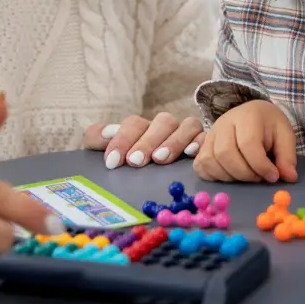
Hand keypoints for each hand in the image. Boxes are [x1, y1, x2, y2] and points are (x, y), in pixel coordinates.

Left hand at [83, 112, 203, 168]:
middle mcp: (166, 128)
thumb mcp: (111, 151)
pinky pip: (206, 137)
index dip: (122, 139)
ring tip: (160, 159)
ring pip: (187, 125)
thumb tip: (104, 134)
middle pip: (163, 121)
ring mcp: (187, 134)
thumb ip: (98, 138)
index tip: (113, 162)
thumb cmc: (131, 165)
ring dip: (173, 141)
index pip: (134, 123)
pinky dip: (199, 142)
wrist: (156, 182)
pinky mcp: (205, 143)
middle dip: (148, 141)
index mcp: (143, 128)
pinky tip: (190, 154)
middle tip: (135, 161)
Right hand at [192, 100, 297, 183]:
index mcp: (247, 116)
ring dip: (230, 177)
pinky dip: (214, 176)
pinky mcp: (202, 146)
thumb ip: (287, 156)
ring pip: (211, 161)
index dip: (261, 165)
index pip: (248, 144)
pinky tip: (230, 176)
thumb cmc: (269, 126)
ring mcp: (210, 134)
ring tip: (247, 176)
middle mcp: (224, 123)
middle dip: (245, 173)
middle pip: (226, 154)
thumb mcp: (285, 136)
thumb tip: (289, 177)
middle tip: (259, 178)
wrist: (253, 113)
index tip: (273, 176)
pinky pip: (200, 165)